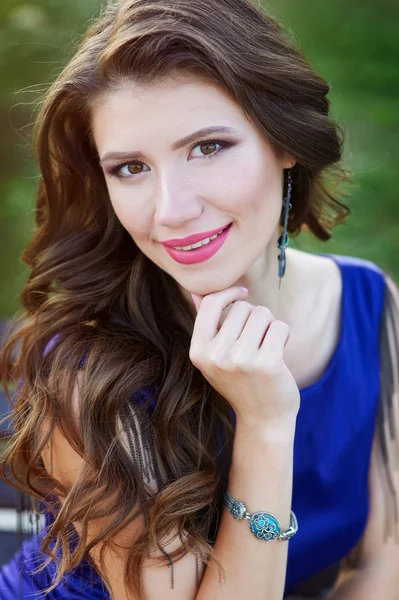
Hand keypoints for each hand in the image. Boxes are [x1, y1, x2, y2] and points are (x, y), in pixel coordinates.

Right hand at [189, 286, 299, 427]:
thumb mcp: (215, 356)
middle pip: (242, 307)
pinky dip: (283, 335)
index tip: (242, 293)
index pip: (209, 304)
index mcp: (198, 352)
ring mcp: (241, 360)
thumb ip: (207, 324)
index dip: (228, 293)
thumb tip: (196, 292)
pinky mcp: (267, 364)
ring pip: (262, 313)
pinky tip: (279, 351)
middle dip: (254, 316)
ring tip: (266, 345)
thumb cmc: (240, 381)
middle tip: (256, 339)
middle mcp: (216, 356)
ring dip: (269, 325)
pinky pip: (279, 326)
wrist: (263, 419)